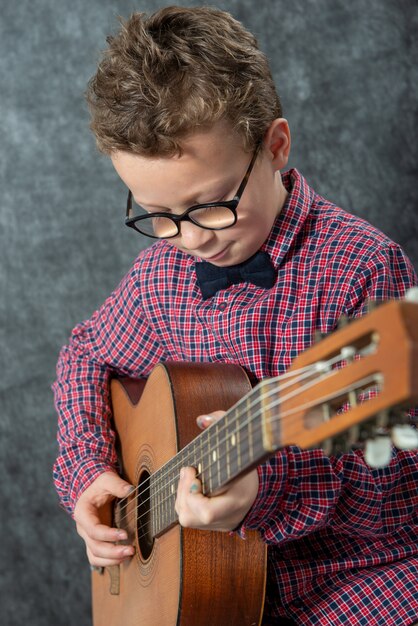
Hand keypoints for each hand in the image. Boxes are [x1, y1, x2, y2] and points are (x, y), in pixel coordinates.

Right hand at [73, 471, 135, 566]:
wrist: (92, 489)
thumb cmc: (99, 484)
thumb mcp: (107, 479)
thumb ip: (117, 485)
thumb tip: (131, 490)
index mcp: (83, 513)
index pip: (93, 529)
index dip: (108, 535)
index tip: (125, 534)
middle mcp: (82, 528)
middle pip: (94, 546)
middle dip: (112, 551)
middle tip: (131, 550)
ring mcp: (87, 537)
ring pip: (94, 556)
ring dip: (111, 560)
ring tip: (128, 555)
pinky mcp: (94, 541)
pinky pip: (97, 557)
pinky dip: (108, 561)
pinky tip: (123, 558)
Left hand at [175, 412, 258, 531]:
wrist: (264, 485)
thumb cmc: (248, 458)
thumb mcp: (240, 438)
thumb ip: (221, 423)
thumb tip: (202, 420)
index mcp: (237, 500)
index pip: (207, 512)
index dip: (193, 497)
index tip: (193, 472)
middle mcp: (228, 516)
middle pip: (191, 518)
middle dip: (182, 492)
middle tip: (188, 471)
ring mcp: (220, 523)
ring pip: (187, 519)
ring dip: (181, 496)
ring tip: (189, 477)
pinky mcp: (213, 525)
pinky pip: (189, 517)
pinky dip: (185, 501)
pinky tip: (191, 485)